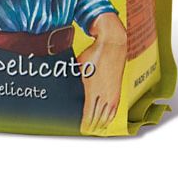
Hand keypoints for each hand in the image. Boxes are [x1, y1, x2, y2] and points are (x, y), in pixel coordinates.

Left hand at [77, 13, 126, 133]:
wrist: (113, 45)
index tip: (80, 129)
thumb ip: (71, 76)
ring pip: (106, 116)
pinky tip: (106, 121)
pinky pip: (114, 110)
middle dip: (91, 126)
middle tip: (85, 132)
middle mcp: (104, 94)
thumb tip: (60, 80)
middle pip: (97, 118)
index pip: (88, 114)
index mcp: (92, 90)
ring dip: (100, 124)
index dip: (84, 124)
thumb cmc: (94, 53)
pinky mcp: (117, 91)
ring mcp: (112, 94)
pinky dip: (109, 118)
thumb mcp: (79, 65)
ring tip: (94, 130)